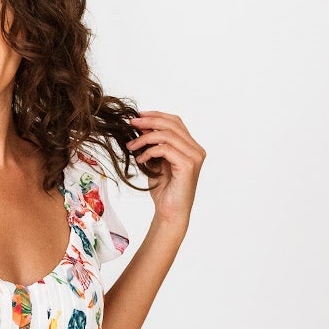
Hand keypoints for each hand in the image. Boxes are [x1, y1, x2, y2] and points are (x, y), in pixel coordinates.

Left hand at [125, 110, 205, 230]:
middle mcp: (196, 150)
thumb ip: (153, 144)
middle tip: (132, 123)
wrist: (170, 212)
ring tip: (131, 145)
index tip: (138, 116)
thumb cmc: (164, 190)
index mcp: (191, 147)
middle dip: (149, 121)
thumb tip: (140, 125)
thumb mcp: (156, 161)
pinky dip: (149, 151)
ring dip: (145, 137)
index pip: (175, 122)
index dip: (156, 115)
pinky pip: (165, 149)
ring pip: (167, 135)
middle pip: (172, 124)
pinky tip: (140, 160)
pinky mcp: (188, 165)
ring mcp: (194, 157)